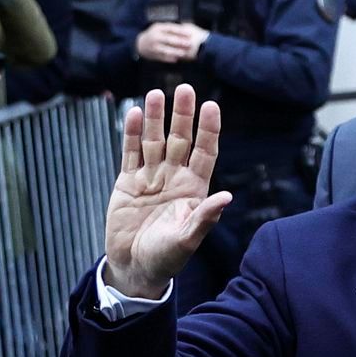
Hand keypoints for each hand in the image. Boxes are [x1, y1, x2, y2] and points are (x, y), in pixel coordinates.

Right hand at [104, 86, 230, 298]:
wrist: (134, 268)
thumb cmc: (166, 258)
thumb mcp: (188, 240)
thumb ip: (205, 217)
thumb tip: (227, 196)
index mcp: (194, 189)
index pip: (205, 152)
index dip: (208, 129)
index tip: (211, 105)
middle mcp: (174, 177)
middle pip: (180, 139)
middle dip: (182, 115)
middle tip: (185, 88)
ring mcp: (151, 177)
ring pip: (154, 141)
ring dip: (155, 118)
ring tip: (156, 93)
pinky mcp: (127, 182)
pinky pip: (131, 153)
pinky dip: (132, 134)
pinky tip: (135, 113)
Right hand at [136, 22, 205, 63]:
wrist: (140, 44)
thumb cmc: (155, 34)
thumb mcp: (161, 28)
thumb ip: (171, 28)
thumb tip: (187, 27)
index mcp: (158, 28)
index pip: (170, 28)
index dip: (180, 31)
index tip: (189, 33)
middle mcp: (155, 36)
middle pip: (168, 39)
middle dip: (180, 41)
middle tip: (189, 44)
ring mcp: (153, 46)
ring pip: (165, 49)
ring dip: (175, 51)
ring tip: (184, 53)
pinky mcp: (152, 54)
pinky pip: (162, 57)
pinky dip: (169, 58)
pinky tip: (176, 59)